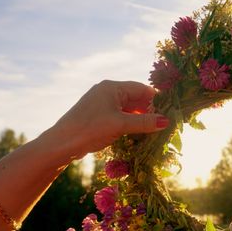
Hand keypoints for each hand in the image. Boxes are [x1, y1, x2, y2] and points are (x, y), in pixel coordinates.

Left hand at [46, 80, 168, 159]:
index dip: (156, 99)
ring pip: (129, 108)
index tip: (170, 111)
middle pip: (136, 98)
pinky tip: (139, 133)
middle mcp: (108, 92)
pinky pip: (122, 116)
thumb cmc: (90, 129)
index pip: (141, 89)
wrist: (61, 143)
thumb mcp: (120, 125)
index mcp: (112, 88)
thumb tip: (167, 121)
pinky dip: (132, 123)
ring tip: (154, 130)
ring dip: (141, 118)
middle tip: (164, 123)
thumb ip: (144, 122)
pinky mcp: (100, 116)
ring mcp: (103, 104)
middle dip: (150, 110)